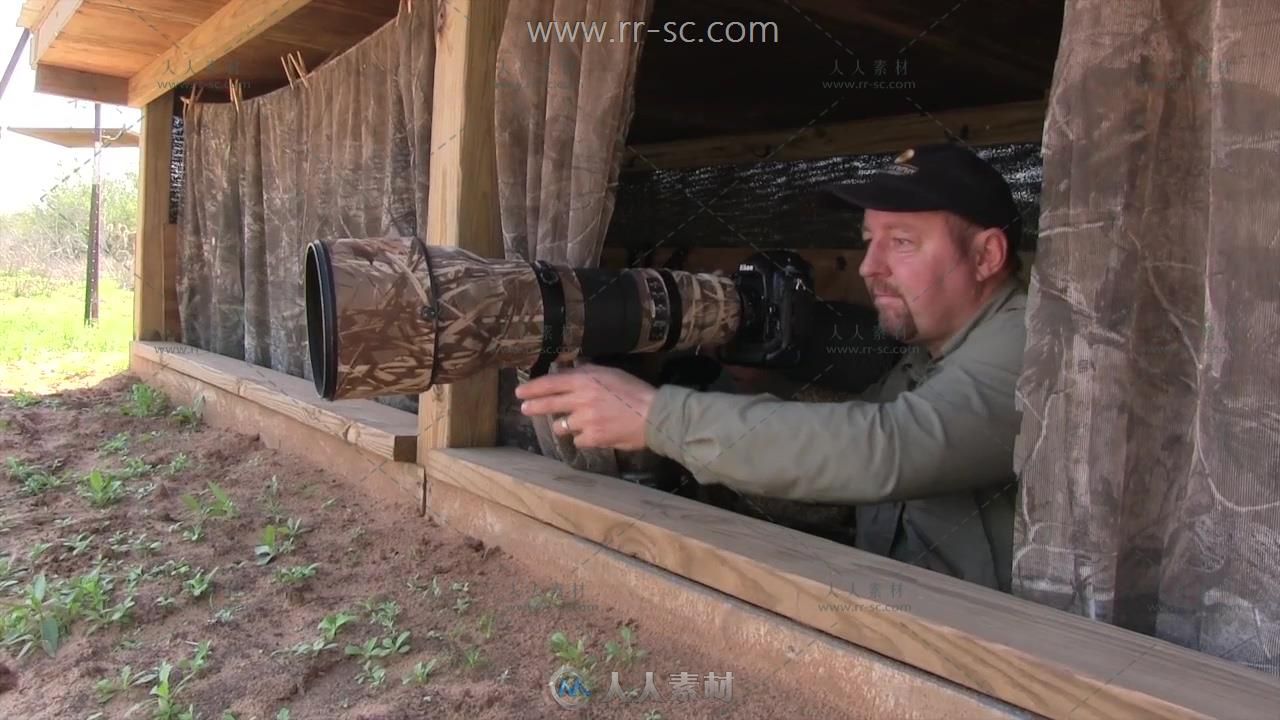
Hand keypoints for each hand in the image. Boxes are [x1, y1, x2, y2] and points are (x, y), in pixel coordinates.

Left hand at [515, 363, 656, 450]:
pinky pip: (578, 440)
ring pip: (561, 425)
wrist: (652, 415)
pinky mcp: (592, 439)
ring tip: (571, 423)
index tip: (520, 392)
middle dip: (534, 407)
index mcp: (584, 380)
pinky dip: (583, 437)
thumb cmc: (634, 391)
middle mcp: (580, 400)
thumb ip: (587, 373)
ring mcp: (585, 421)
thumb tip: (569, 370)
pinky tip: (593, 433)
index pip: (550, 383)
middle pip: (548, 404)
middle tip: (525, 409)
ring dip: (564, 425)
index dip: (532, 388)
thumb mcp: (610, 373)